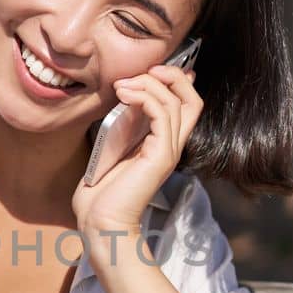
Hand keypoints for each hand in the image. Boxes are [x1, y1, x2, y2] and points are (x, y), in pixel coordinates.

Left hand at [72, 64, 202, 238]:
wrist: (100, 222)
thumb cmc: (101, 191)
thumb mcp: (113, 146)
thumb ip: (124, 122)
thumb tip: (127, 94)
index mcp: (163, 142)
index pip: (188, 103)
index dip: (176, 79)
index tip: (148, 70)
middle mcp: (172, 145)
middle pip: (192, 98)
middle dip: (170, 75)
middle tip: (142, 71)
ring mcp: (168, 151)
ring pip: (176, 102)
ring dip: (148, 84)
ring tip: (122, 85)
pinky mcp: (160, 156)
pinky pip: (161, 114)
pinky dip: (144, 97)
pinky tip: (124, 95)